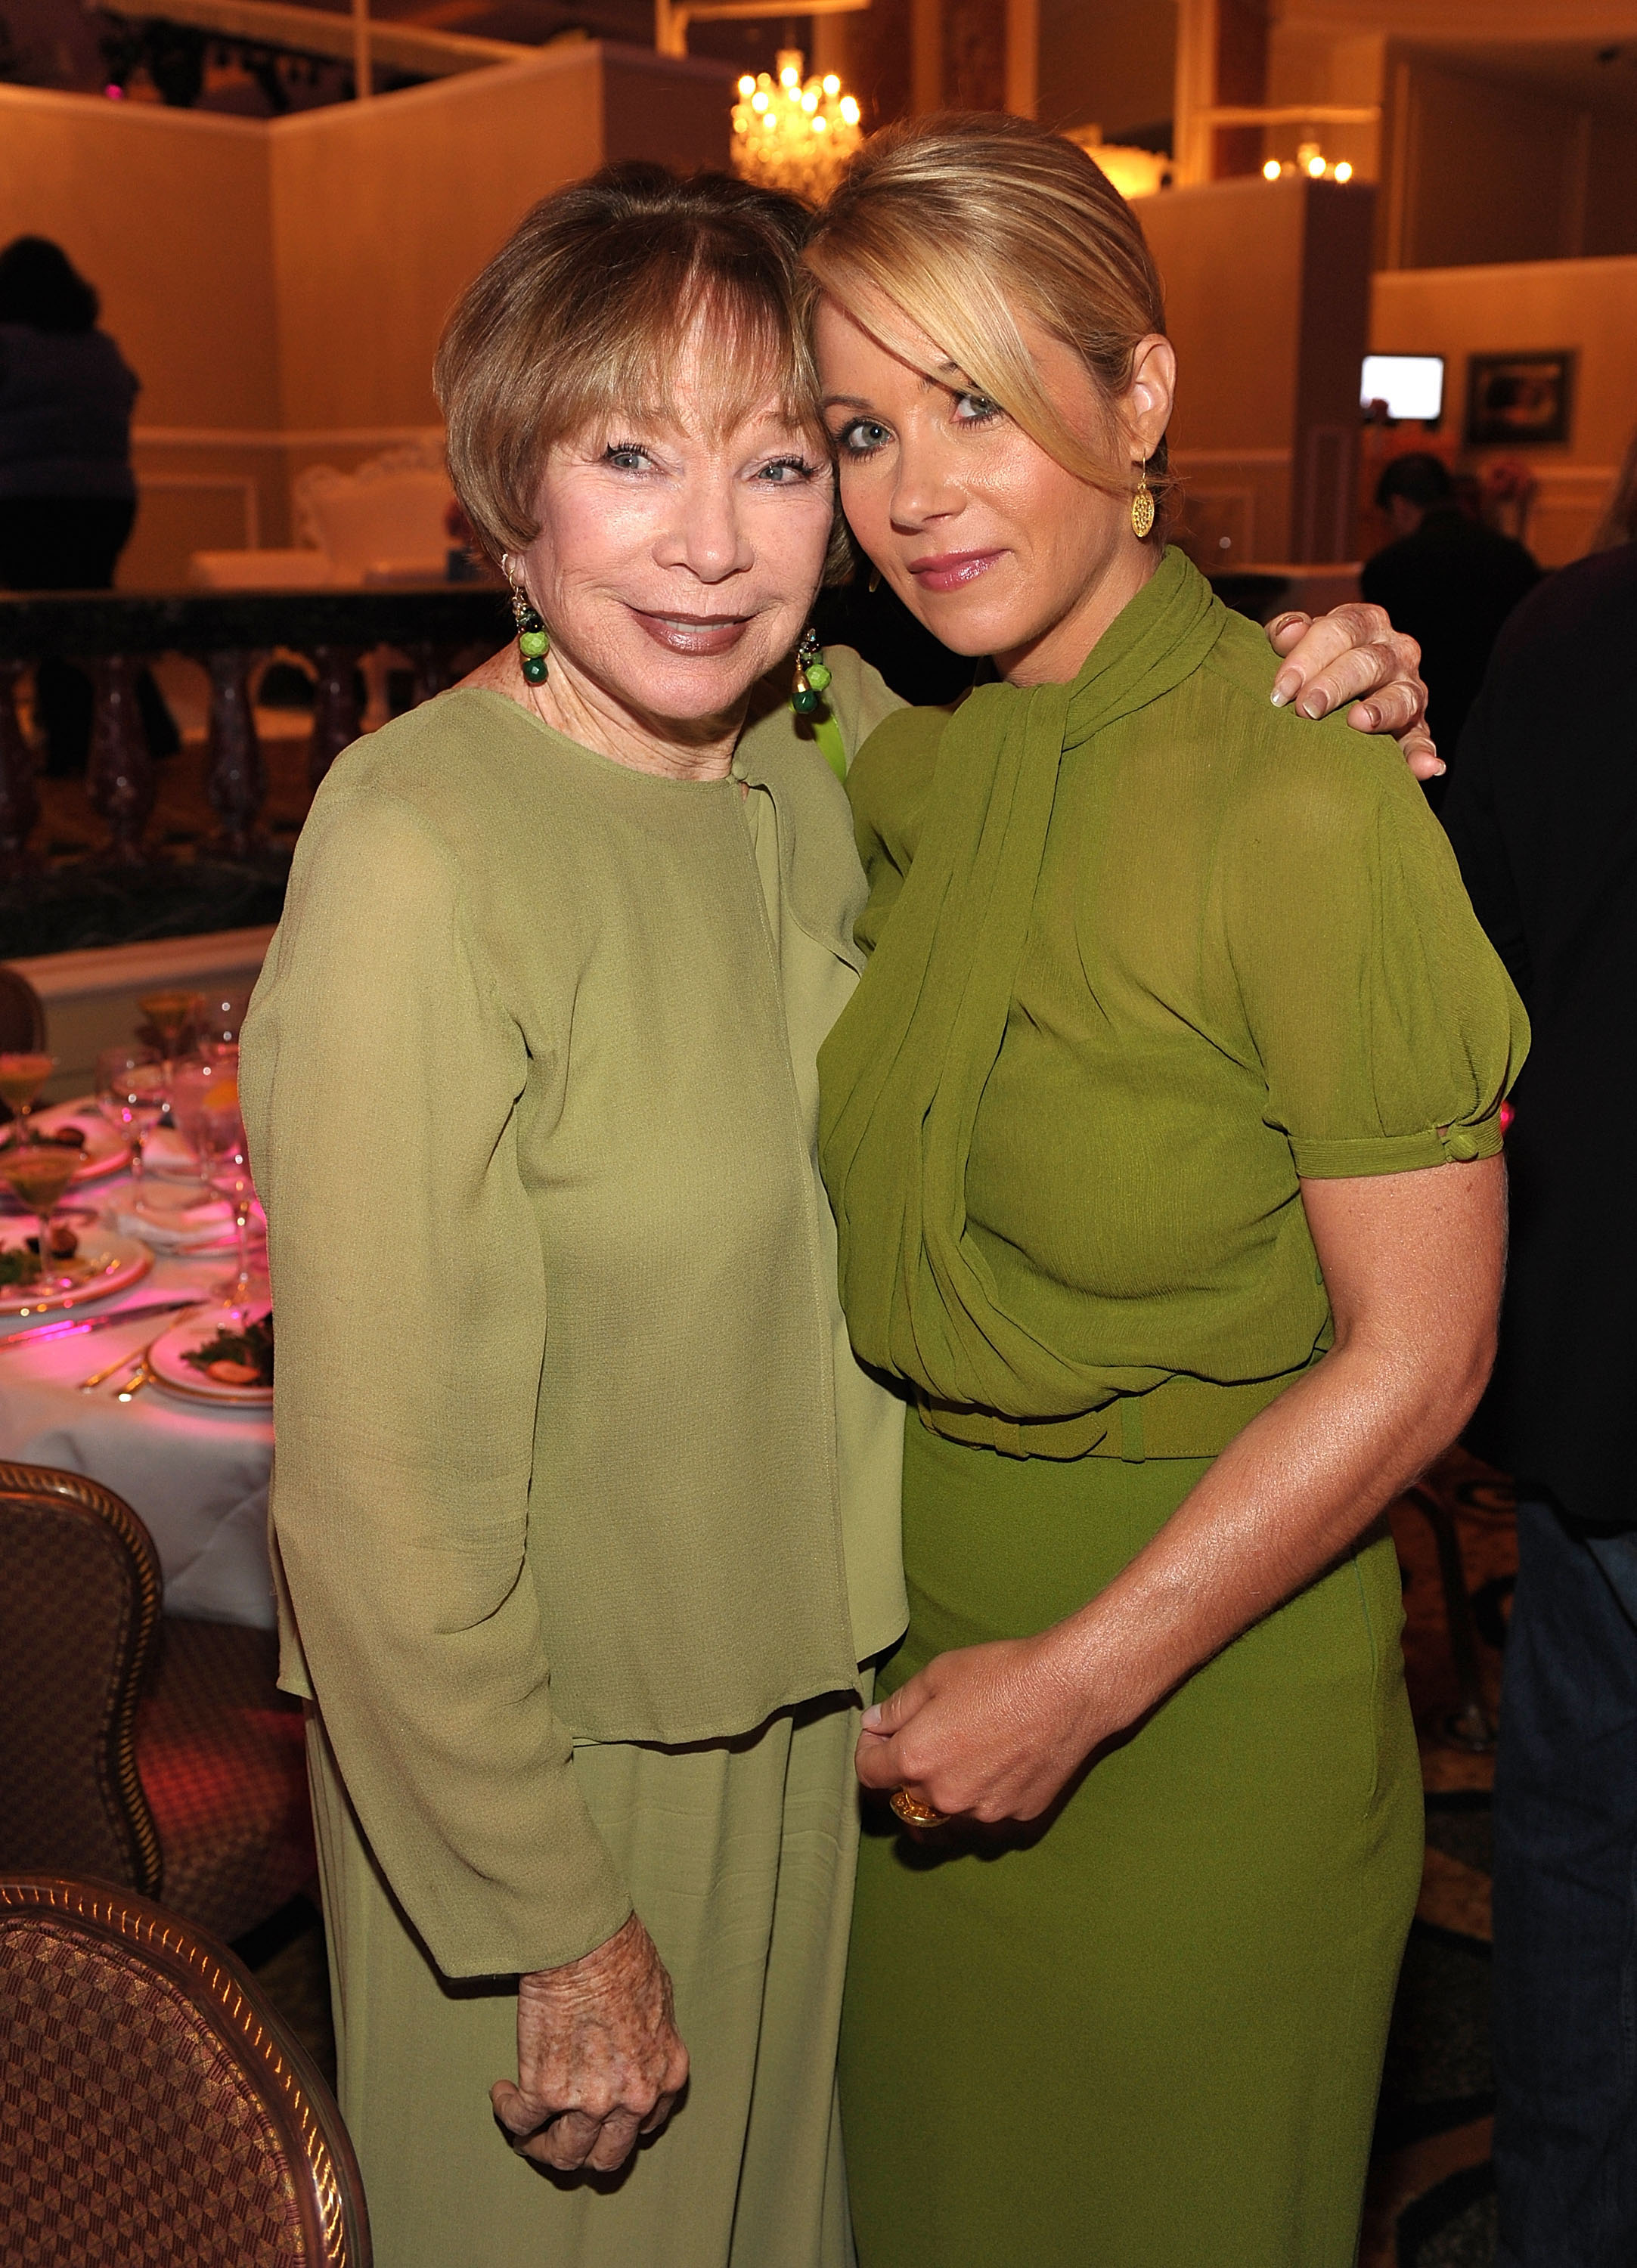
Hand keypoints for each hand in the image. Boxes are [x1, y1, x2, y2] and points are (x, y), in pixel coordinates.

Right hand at [491, 1913, 689, 2174]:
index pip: (645, 2127)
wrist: (585, 1943)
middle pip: (607, 2157)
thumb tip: (634, 2048)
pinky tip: (504, 2094)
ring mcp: (590, 2103)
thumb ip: (651, 2042)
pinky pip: (521, 2121)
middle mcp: (633, 2100)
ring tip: (528, 2128)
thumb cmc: (622, 1956)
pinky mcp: (546, 2092)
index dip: (618, 2125)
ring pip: (564, 2154)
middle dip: (584, 2151)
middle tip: (562, 2135)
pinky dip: (509, 2112)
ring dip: (543, 2146)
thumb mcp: (660, 2003)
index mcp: (665, 2076)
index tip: (599, 2117)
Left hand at [854, 1634, 1105, 1826]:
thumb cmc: (1002, 1675)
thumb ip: (897, 1706)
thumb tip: (874, 1724)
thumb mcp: (938, 1675)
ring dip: (944, 1794)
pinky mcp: (1016, 1820)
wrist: (1068, 1691)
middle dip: (907, 1772)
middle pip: (905, 1797)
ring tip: (962, 1758)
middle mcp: (944, 1797)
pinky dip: (982, 1799)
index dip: (868, 1750)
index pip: (868, 1773)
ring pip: (946, 1815)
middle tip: (926, 1740)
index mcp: (916, 1760)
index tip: (878, 1735)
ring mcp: (982, 1815)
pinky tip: (997, 1767)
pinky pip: (985, 1817)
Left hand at [1265, 604, 1440, 779]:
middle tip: (1306, 709)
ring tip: (1359, 721)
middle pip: (1369, 662)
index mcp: (1364, 623)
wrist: (1331, 691)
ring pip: (1402, 696)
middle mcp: (1394, 650)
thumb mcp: (1295, 642)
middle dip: (1336, 684)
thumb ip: (1287, 634)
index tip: (1282, 689)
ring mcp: (1409, 688)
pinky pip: (1421, 739)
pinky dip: (1423, 753)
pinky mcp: (1416, 726)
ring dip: (1381, 711)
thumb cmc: (1309, 663)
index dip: (1310, 656)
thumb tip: (1289, 631)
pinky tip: (1426, 766)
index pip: (1342, 629)